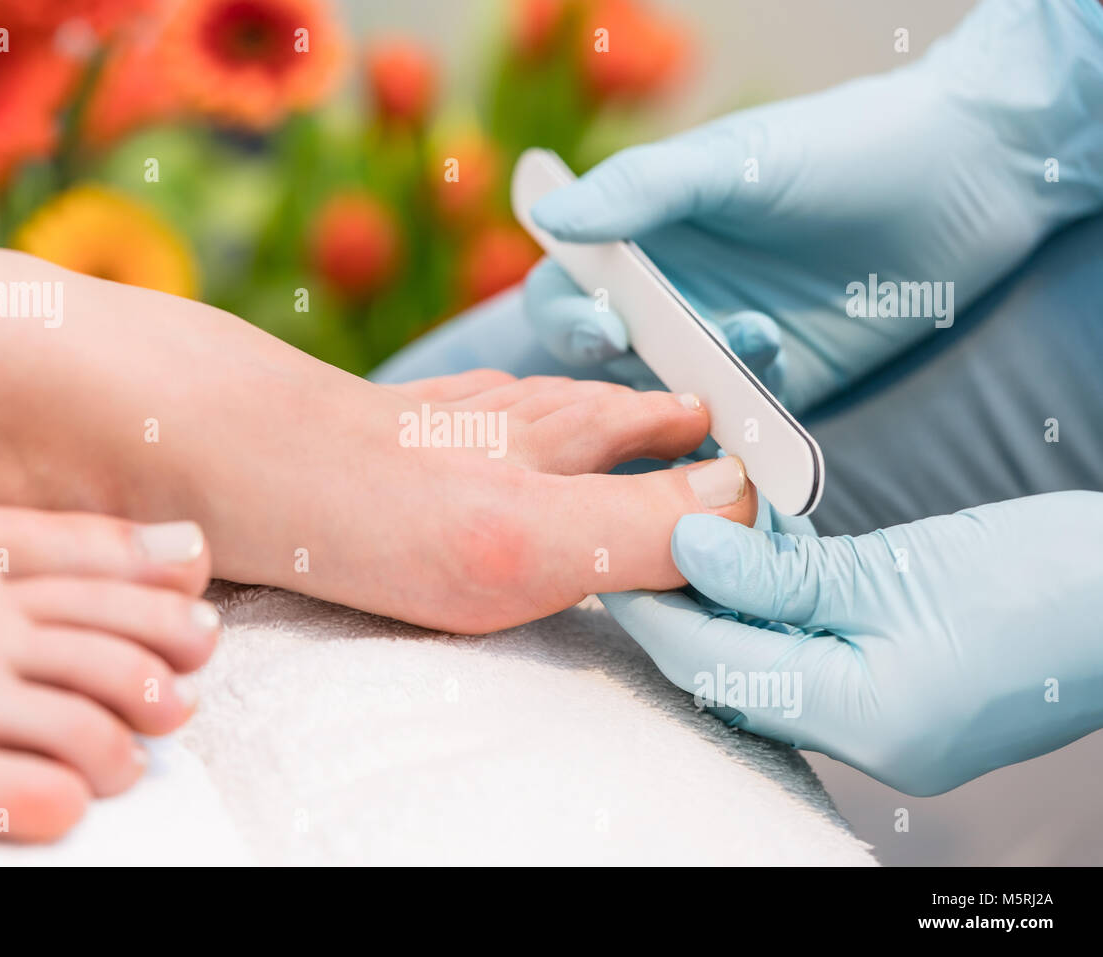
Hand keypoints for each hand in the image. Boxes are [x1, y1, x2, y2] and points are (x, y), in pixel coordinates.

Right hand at [526, 0, 1102, 412]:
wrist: (967, 179)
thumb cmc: (842, 150)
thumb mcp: (733, 164)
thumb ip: (641, 192)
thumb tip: (545, 218)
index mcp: (646, 239)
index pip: (570, 289)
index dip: (567, 316)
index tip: (604, 327)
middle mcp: (675, 298)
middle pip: (610, 359)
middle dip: (625, 373)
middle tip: (665, 370)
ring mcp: (725, 347)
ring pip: (671, 400)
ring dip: (689, 398)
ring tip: (741, 360)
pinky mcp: (782, 387)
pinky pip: (741, 424)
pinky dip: (742, 422)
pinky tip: (775, 373)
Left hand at [603, 491, 1102, 794]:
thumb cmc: (1046, 584)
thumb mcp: (896, 569)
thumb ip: (782, 572)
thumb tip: (690, 551)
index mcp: (867, 719)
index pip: (716, 668)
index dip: (656, 611)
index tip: (612, 560)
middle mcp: (869, 735)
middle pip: (733, 671)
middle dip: (683, 607)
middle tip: (641, 542)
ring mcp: (886, 719)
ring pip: (768, 659)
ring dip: (728, 600)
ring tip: (696, 535)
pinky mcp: (898, 690)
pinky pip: (810, 652)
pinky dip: (778, 606)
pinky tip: (761, 554)